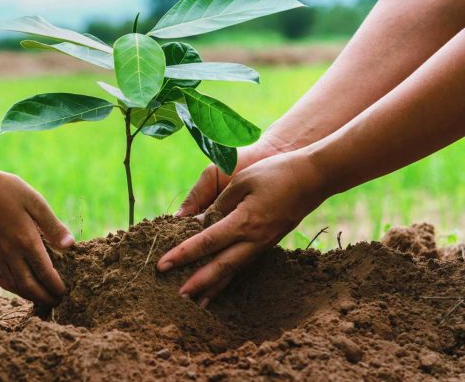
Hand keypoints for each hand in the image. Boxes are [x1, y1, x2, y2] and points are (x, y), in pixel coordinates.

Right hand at [0, 166, 73, 304]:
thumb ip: (52, 226)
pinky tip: (17, 288)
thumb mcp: (35, 202)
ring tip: (40, 299)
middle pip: (30, 285)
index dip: (56, 286)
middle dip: (44, 297)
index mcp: (27, 241)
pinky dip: (11, 288)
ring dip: (29, 295)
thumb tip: (70, 246)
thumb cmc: (6, 189)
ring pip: (14, 285)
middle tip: (56, 302)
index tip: (64, 293)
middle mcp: (11, 253)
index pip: (45, 273)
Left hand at [158, 150, 327, 306]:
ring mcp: (262, 243)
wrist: (314, 178)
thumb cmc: (275, 173)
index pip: (206, 242)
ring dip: (213, 287)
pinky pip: (243, 265)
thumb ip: (219, 204)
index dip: (182, 255)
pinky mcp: (267, 243)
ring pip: (233, 270)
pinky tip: (218, 287)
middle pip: (220, 267)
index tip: (162, 265)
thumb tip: (200, 223)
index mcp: (244, 221)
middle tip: (176, 296)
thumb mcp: (242, 181)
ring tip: (196, 303)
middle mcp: (254, 238)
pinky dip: (228, 278)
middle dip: (197, 282)